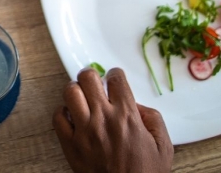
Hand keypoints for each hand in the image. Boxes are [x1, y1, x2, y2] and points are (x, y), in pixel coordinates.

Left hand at [53, 68, 172, 172]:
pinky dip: (62, 112)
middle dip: (92, 76)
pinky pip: (57, 117)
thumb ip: (153, 119)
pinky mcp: (70, 144)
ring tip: (82, 97)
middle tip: (95, 82)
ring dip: (76, 90)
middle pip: (88, 77)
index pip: (115, 79)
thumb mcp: (163, 146)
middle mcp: (103, 119)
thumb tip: (137, 106)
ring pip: (70, 92)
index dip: (115, 74)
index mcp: (126, 117)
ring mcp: (83, 131)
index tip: (114, 77)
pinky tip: (72, 116)